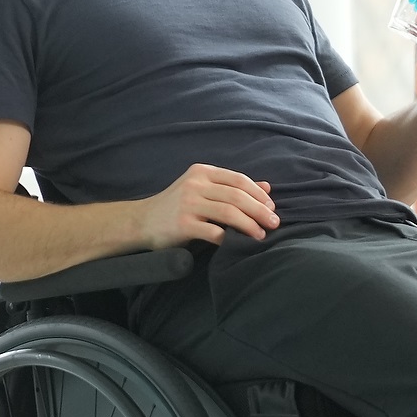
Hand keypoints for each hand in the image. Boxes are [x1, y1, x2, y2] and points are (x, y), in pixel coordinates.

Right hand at [139, 163, 277, 247]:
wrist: (141, 221)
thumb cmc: (177, 206)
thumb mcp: (203, 189)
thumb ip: (231, 187)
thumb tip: (267, 188)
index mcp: (202, 172)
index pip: (239, 180)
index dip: (259, 194)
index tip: (272, 208)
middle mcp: (195, 184)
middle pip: (237, 196)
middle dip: (260, 211)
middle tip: (274, 223)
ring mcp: (188, 204)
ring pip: (229, 212)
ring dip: (250, 225)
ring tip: (261, 235)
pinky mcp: (182, 224)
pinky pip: (213, 232)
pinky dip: (230, 238)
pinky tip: (238, 243)